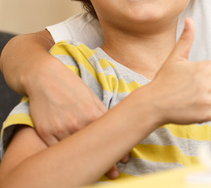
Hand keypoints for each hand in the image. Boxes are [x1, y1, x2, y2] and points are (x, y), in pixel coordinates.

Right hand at [26, 45, 126, 178]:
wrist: (45, 78)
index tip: (125, 159)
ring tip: (96, 172)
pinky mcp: (46, 132)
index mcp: (93, 114)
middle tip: (114, 173)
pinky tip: (73, 165)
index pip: (109, 137)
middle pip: (94, 149)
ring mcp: (61, 129)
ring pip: (76, 153)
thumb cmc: (71, 86)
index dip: (118, 150)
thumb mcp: (90, 98)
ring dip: (86, 163)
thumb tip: (113, 125)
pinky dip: (65, 159)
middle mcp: (78, 123)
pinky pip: (56, 151)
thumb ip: (100, 113)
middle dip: (106, 163)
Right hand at [146, 18, 210, 124]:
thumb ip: (186, 39)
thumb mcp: (175, 57)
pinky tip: (192, 107)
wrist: (152, 104)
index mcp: (205, 68)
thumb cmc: (164, 80)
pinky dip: (206, 112)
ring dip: (207, 99)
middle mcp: (209, 83)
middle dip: (209, 85)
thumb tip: (189, 19)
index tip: (197, 76)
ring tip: (190, 98)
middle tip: (191, 88)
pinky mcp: (206, 115)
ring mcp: (208, 100)